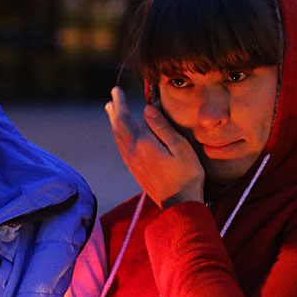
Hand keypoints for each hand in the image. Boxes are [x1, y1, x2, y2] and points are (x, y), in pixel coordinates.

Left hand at [105, 86, 204, 208]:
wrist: (179, 205)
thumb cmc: (186, 175)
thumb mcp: (181, 148)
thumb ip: (163, 127)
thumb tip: (146, 108)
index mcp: (145, 143)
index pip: (143, 118)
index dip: (150, 107)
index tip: (155, 96)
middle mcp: (133, 151)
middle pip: (121, 124)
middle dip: (118, 107)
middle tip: (114, 92)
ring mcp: (131, 161)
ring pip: (118, 135)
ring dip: (114, 119)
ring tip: (110, 107)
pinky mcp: (134, 170)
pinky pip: (121, 146)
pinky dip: (118, 134)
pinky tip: (119, 132)